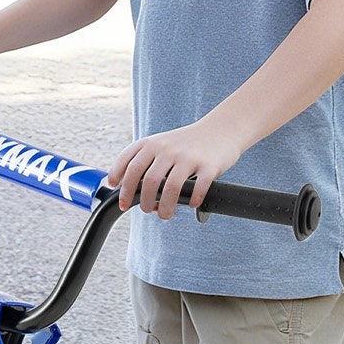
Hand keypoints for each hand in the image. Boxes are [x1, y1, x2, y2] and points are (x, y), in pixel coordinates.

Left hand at [107, 118, 243, 217]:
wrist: (222, 128)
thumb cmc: (186, 143)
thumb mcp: (161, 144)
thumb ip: (144, 162)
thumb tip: (128, 192)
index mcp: (152, 144)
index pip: (129, 164)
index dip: (121, 185)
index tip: (121, 201)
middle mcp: (167, 149)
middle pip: (148, 181)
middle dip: (143, 201)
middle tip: (146, 210)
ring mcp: (188, 157)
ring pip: (171, 187)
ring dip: (164, 206)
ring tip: (164, 214)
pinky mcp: (208, 165)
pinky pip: (198, 187)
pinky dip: (193, 199)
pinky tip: (191, 203)